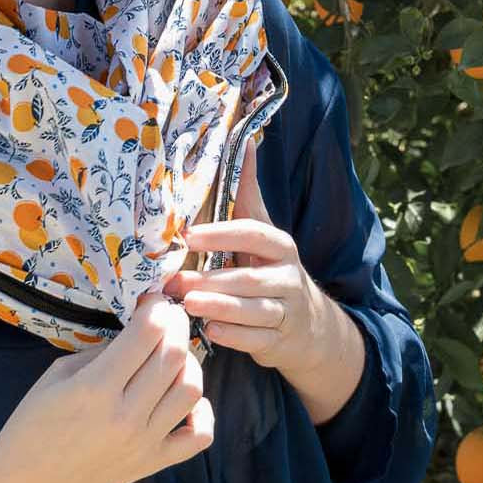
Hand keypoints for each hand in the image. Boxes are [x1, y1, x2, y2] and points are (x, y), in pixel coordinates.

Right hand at [0, 293, 212, 482]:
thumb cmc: (32, 426)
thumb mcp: (56, 375)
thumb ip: (101, 350)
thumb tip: (136, 329)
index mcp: (95, 389)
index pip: (147, 333)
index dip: (156, 307)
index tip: (153, 299)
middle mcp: (125, 415)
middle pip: (174, 355)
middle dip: (176, 325)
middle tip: (167, 317)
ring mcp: (144, 442)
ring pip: (191, 389)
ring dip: (189, 362)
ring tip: (172, 354)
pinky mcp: (153, 463)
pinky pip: (199, 436)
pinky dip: (202, 412)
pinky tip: (185, 398)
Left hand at [162, 134, 326, 375]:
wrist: (307, 324)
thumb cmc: (270, 269)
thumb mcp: (263, 230)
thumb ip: (248, 193)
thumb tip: (246, 141)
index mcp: (280, 246)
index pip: (253, 234)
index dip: (222, 235)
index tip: (188, 236)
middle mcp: (287, 276)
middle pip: (249, 277)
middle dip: (211, 279)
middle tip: (175, 281)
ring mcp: (286, 310)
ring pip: (253, 310)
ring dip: (219, 306)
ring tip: (188, 304)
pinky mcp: (280, 340)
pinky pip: (257, 340)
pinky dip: (234, 336)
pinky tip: (210, 330)